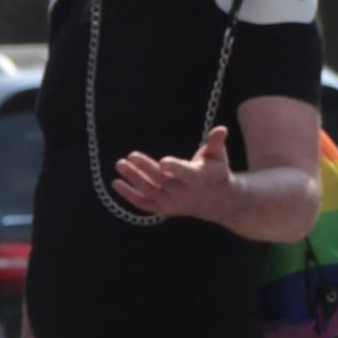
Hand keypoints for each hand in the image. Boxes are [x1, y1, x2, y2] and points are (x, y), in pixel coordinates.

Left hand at [111, 122, 238, 224]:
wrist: (216, 202)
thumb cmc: (214, 172)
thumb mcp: (217, 156)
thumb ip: (216, 143)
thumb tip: (221, 129)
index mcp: (198, 179)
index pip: (185, 173)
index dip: (175, 168)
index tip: (162, 161)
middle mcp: (184, 193)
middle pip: (161, 181)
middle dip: (145, 169)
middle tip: (131, 156)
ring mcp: (172, 203)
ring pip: (149, 191)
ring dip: (133, 179)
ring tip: (120, 164)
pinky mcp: (163, 208)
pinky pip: (143, 204)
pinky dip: (129, 195)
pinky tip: (116, 183)